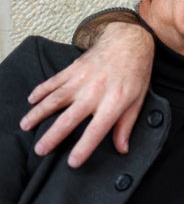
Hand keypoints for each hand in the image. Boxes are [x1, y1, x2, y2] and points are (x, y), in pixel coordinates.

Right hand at [20, 22, 154, 166]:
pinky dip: (40, 91)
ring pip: (54, 99)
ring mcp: (81, 79)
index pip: (96, 131)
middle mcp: (94, 92)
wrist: (129, 41)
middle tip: (40, 150)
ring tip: (25, 126)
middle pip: (69, 118)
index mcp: (113, 103)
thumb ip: (126, 125)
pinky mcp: (73, 69)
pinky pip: (53, 82)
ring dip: (38, 113)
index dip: (84, 148)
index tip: (72, 162)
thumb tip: (122, 148)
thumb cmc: (136, 73)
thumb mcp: (138, 101)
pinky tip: (31, 101)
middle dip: (52, 136)